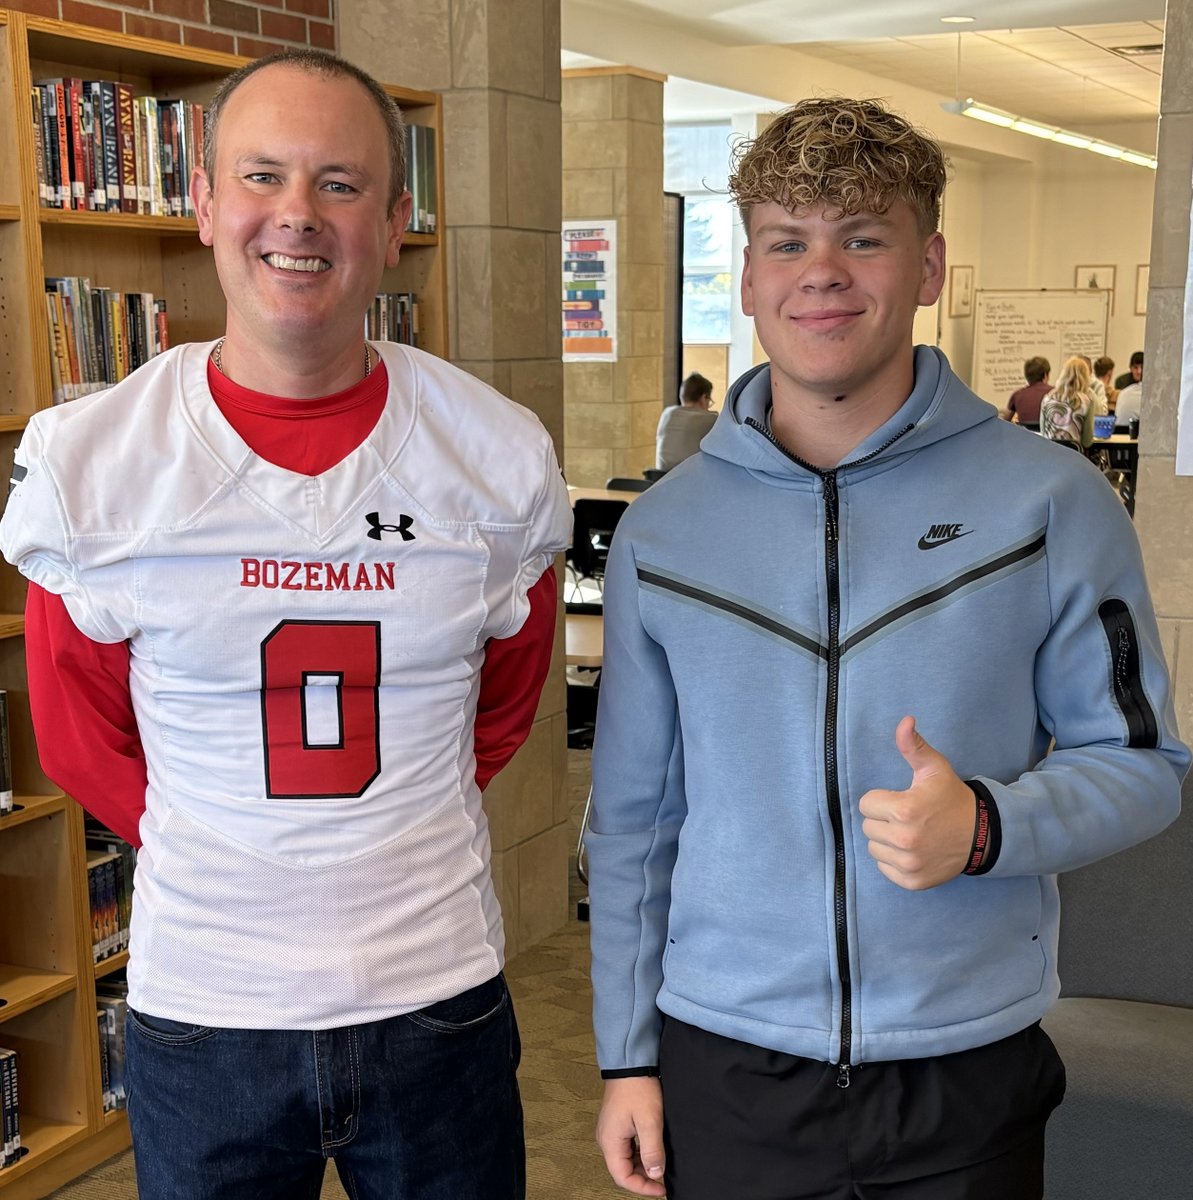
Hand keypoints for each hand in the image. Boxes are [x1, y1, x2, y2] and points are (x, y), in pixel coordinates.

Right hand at [596, 1076, 666, 1195]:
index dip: (642, 1187)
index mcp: (610, 1141)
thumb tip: (655, 1174)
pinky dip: (639, 1153)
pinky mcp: (616, 1122)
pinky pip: (627, 1146)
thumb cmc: (637, 1087)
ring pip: (625, 1158)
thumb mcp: (650, 1121)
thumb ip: (652, 1151)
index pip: (622, 1177)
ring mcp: (610, 1130)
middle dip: (643, 1177)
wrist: (630, 1062)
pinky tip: (651, 1149)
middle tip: (662, 1178)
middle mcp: (606, 1138)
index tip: (660, 1188)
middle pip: (622, 1170)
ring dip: (641, 1165)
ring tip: (660, 1163)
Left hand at [859, 716, 974, 889]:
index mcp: (904, 811)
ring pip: (874, 848)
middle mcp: (904, 840)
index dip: (882, 799)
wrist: (982, 834)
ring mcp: (908, 864)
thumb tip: (905, 720)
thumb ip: (913, 745)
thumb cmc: (951, 798)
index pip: (866, 804)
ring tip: (910, 832)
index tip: (901, 800)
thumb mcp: (934, 768)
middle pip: (868, 826)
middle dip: (883, 819)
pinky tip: (913, 850)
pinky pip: (884, 868)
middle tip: (907, 817)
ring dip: (886, 840)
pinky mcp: (912, 881)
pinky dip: (893, 861)